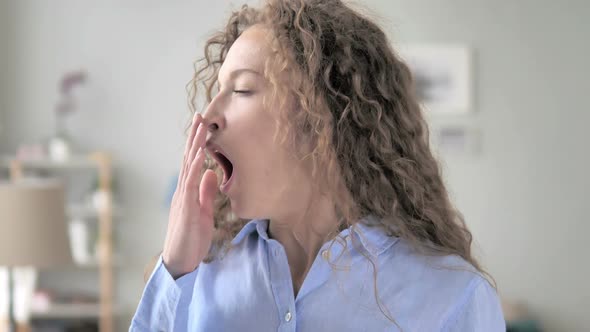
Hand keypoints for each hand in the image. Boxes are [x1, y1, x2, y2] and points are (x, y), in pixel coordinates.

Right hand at [162, 113, 217, 278]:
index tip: (203, 125)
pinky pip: (191, 182)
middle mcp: (183, 190)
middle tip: (200, 115)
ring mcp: (183, 197)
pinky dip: (196, 165)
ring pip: (189, 165)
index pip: (193, 162)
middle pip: (189, 158)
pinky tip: (201, 152)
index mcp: (188, 191)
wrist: (179, 260)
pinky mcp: (186, 206)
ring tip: (200, 126)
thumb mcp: (203, 211)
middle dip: (194, 136)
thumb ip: (206, 192)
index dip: (198, 143)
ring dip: (195, 144)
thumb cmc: (191, 237)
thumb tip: (212, 173)